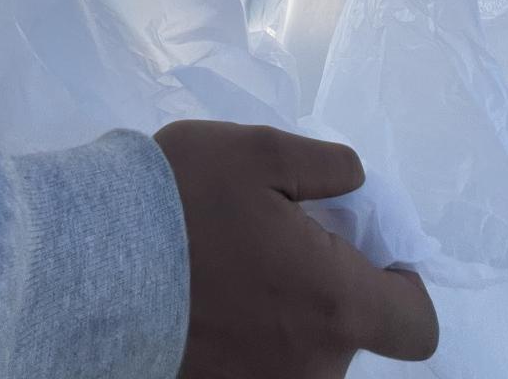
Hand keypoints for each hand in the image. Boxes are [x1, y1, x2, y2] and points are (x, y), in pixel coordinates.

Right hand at [155, 121, 437, 376]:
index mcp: (336, 305)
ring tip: (234, 270)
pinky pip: (254, 366)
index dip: (404, 288)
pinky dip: (244, 338)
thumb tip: (358, 185)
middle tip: (278, 244)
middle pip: (349, 337)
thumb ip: (329, 166)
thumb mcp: (264, 151)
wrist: (90, 257)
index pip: (417, 327)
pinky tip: (207, 299)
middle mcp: (309, 368)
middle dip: (326, 292)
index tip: (365, 253)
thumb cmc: (187, 198)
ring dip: (285, 318)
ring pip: (300, 356)